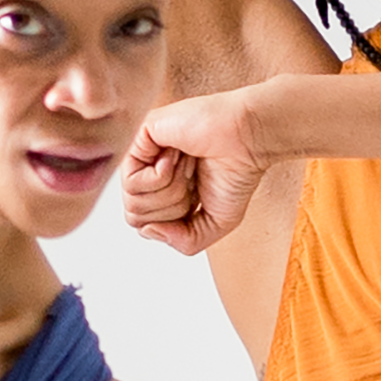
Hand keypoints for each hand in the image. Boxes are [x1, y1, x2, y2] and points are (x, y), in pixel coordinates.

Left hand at [121, 88, 269, 253]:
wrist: (248, 140)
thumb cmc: (236, 174)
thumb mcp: (213, 226)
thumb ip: (182, 242)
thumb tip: (149, 230)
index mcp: (159, 191)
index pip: (143, 225)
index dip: (173, 222)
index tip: (196, 198)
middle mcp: (146, 173)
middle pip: (135, 217)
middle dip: (173, 207)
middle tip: (193, 180)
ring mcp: (140, 155)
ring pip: (133, 202)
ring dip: (171, 190)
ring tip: (188, 165)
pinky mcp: (136, 139)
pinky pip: (131, 182)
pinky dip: (162, 176)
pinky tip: (177, 155)